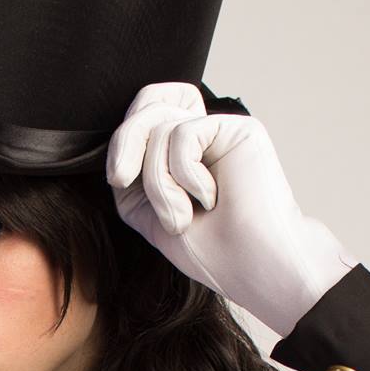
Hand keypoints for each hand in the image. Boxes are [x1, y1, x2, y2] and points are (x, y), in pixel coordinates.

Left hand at [105, 82, 359, 337]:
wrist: (250, 267)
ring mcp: (221, 131)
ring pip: (160, 127)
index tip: (119, 178)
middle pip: (149, 104)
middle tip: (122, 179)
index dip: (123, 135)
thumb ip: (129, 168)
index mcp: (183, 152)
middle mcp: (203, 137)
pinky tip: (210, 198)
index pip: (145, 109)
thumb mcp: (143, 209)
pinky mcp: (240, 128)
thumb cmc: (209, 250)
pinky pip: (184, 133)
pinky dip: (184, 174)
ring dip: (158, 182)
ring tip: (182, 216)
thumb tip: (120, 136)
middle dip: (125, 143)